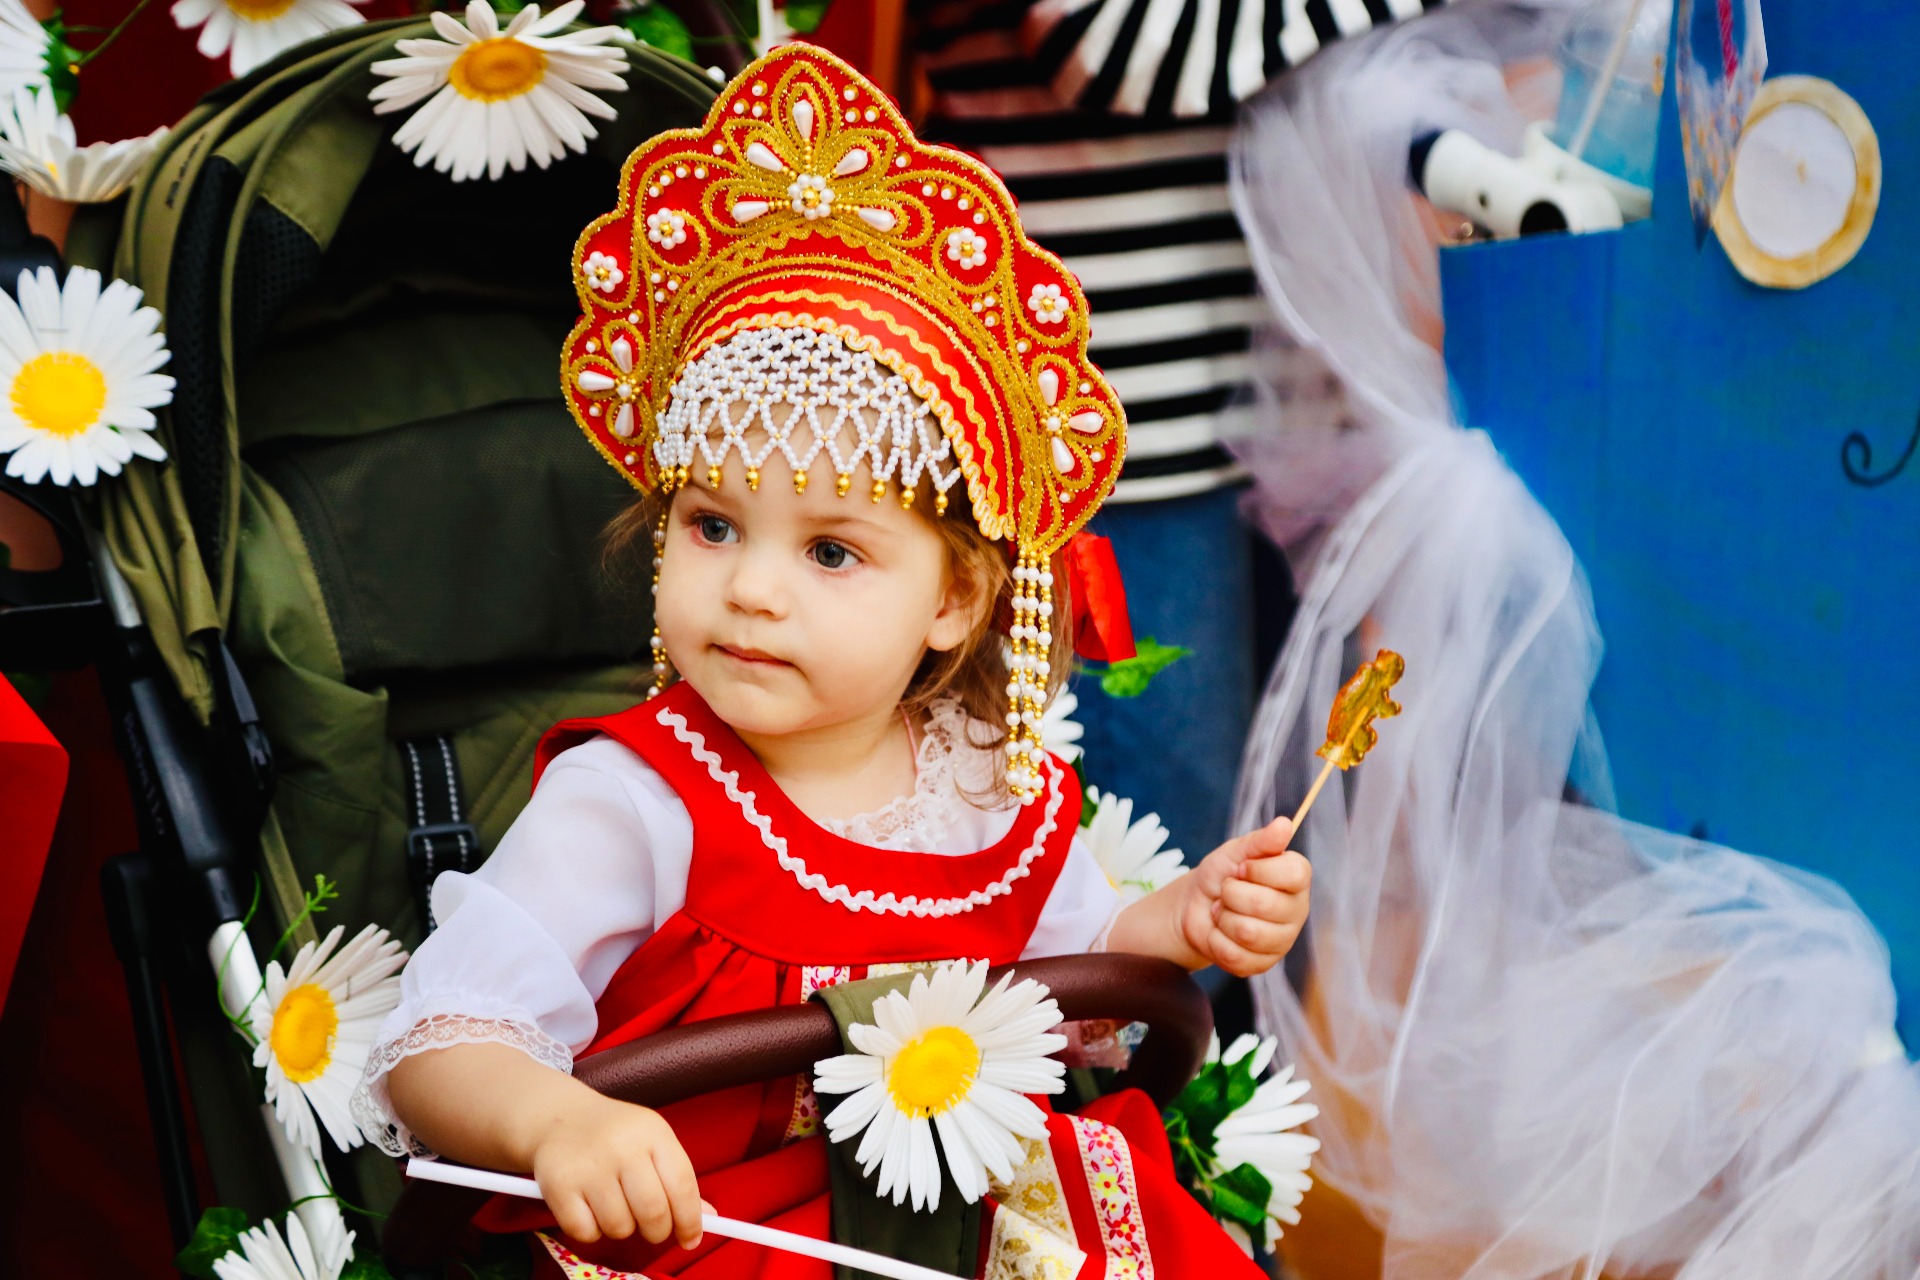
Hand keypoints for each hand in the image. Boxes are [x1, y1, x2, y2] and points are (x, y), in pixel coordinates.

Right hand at [531, 1095, 704, 1249]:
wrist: (560, 1117)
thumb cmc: (616, 1134)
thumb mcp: (653, 1142)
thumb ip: (678, 1180)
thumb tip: (708, 1219)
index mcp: (652, 1132)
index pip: (682, 1185)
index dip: (690, 1220)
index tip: (691, 1239)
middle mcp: (621, 1146)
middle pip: (653, 1212)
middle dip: (658, 1231)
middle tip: (652, 1229)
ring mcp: (588, 1166)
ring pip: (620, 1227)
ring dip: (622, 1228)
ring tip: (615, 1207)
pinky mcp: (558, 1185)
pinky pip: (586, 1232)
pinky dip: (591, 1231)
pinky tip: (590, 1209)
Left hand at [1177, 817, 1309, 977]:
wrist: (1195, 907)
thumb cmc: (1222, 875)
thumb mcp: (1236, 851)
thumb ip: (1261, 841)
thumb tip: (1285, 824)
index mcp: (1297, 879)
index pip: (1293, 874)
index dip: (1258, 870)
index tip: (1241, 868)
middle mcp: (1297, 910)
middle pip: (1263, 904)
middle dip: (1231, 894)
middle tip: (1227, 892)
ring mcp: (1282, 940)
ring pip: (1248, 932)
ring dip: (1223, 918)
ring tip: (1224, 911)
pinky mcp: (1263, 964)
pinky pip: (1236, 956)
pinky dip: (1216, 941)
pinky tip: (1221, 932)